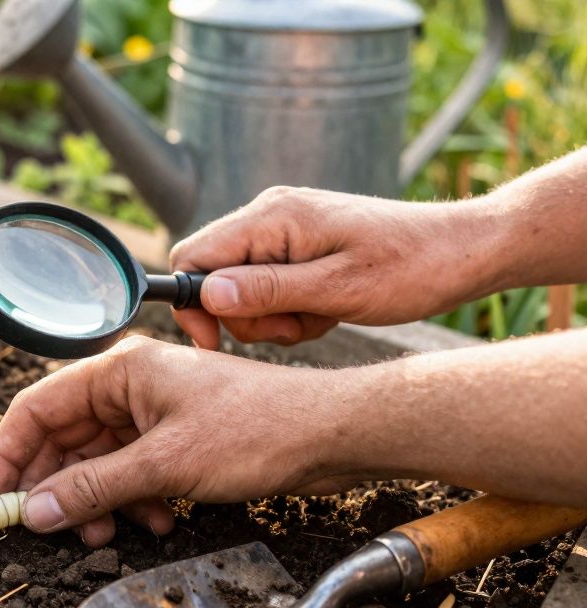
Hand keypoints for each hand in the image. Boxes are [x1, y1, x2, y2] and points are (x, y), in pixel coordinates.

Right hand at [0, 336, 359, 546]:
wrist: (332, 434)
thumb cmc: (258, 429)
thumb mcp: (165, 466)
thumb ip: (92, 488)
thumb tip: (32, 512)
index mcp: (117, 370)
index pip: (34, 411)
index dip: (3, 459)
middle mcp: (128, 386)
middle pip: (60, 441)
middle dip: (52, 489)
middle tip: (41, 533)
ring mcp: (152, 413)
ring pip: (94, 463)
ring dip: (94, 502)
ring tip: (107, 532)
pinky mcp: (174, 439)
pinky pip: (129, 473)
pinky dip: (130, 502)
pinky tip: (154, 523)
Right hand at [169, 186, 497, 348]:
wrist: (465, 250)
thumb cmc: (412, 267)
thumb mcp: (338, 290)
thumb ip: (268, 291)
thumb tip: (208, 294)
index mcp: (273, 217)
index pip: (193, 256)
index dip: (194, 305)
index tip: (218, 342)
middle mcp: (270, 214)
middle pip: (214, 276)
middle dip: (245, 316)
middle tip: (296, 328)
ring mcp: (285, 228)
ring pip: (241, 287)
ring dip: (273, 317)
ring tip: (319, 317)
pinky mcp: (300, 244)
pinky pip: (270, 284)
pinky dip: (292, 308)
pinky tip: (328, 309)